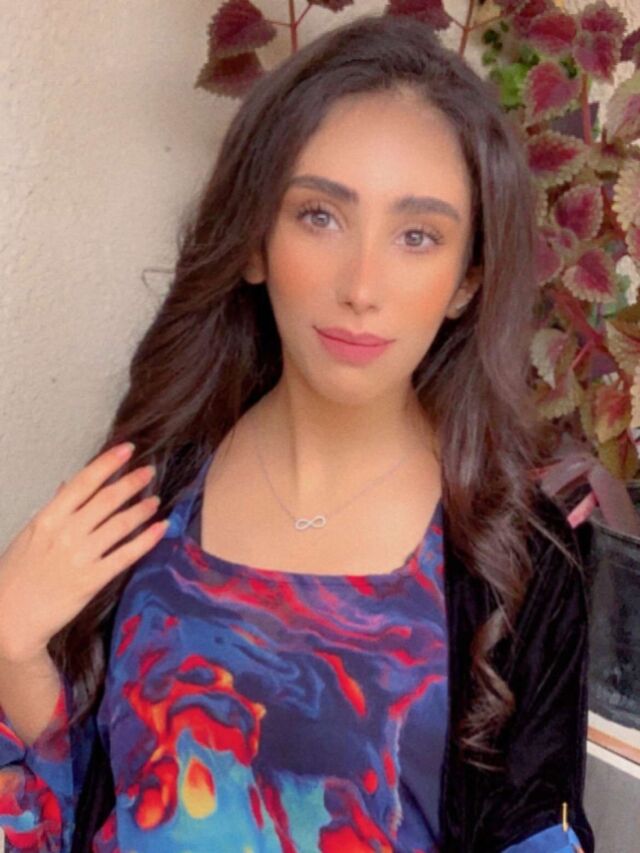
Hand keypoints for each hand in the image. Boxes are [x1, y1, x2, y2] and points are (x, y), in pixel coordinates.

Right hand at [0, 444, 166, 663]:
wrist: (8, 619)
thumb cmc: (16, 576)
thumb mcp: (30, 535)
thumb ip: (54, 509)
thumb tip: (69, 484)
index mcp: (47, 519)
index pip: (83, 482)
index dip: (108, 462)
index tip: (127, 449)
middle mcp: (66, 533)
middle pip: (107, 499)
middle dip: (132, 482)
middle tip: (149, 471)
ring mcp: (81, 556)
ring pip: (121, 524)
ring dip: (143, 508)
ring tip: (155, 500)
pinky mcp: (93, 579)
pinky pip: (127, 554)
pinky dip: (148, 539)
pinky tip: (161, 528)